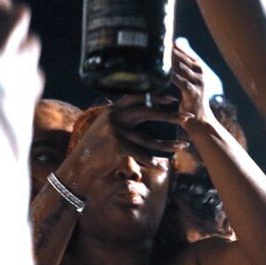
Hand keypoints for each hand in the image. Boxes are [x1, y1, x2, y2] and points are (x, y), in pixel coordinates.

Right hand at [63, 96, 187, 191]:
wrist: (78, 168)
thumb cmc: (95, 150)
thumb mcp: (105, 129)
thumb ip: (122, 120)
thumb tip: (145, 114)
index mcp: (112, 110)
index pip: (137, 97)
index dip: (155, 96)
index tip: (172, 98)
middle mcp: (114, 117)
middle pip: (148, 113)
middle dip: (170, 116)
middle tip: (188, 118)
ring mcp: (115, 131)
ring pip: (149, 139)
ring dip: (168, 144)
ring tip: (183, 145)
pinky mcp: (117, 146)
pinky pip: (141, 154)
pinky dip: (151, 162)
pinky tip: (161, 166)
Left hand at [171, 41, 212, 123]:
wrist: (199, 119)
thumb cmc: (191, 100)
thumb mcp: (189, 83)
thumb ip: (183, 71)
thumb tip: (173, 57)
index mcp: (200, 73)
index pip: (191, 57)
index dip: (182, 49)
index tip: (173, 41)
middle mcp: (201, 77)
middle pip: (188, 61)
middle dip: (178, 52)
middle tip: (169, 44)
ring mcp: (199, 85)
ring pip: (186, 70)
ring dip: (177, 62)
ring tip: (169, 54)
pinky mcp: (194, 94)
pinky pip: (185, 84)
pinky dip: (177, 78)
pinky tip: (171, 74)